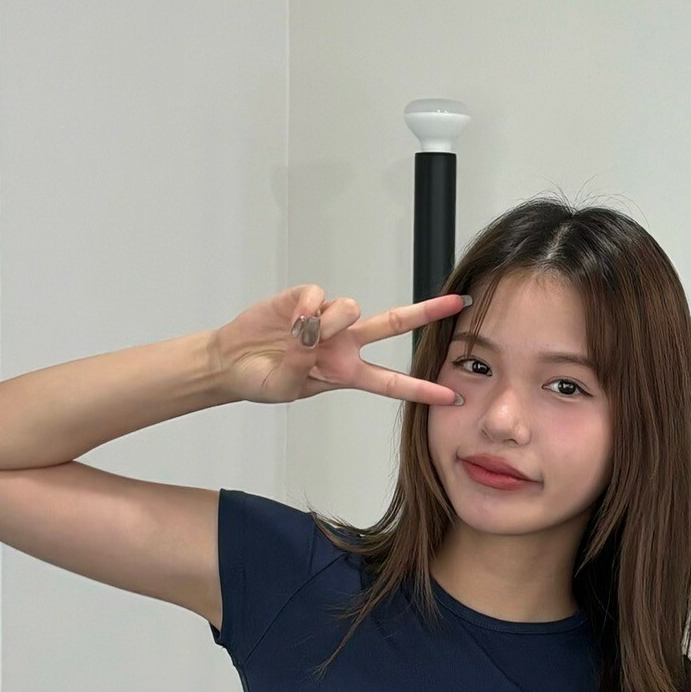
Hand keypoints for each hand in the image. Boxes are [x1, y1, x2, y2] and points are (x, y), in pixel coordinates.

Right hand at [212, 284, 467, 407]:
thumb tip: (314, 334)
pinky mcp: (307, 298)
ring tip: (299, 337)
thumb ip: (304, 366)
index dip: (421, 389)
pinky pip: (321, 295)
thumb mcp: (286, 388)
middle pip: (395, 325)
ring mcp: (328, 319)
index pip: (392, 382)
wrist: (231, 362)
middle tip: (459, 303)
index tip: (451, 396)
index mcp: (347, 373)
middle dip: (427, 313)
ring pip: (352, 308)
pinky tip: (289, 320)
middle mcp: (345, 344)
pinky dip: (306, 309)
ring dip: (330, 322)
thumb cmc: (262, 380)